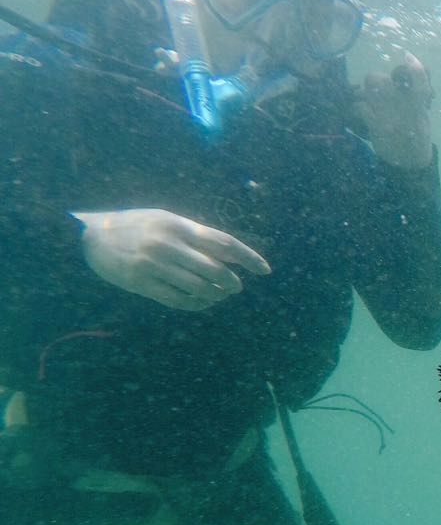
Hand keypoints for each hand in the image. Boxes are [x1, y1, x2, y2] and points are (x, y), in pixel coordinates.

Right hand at [75, 208, 270, 311]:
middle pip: (216, 270)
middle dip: (231, 282)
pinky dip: (197, 304)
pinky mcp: (142, 283)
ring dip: (216, 295)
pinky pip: (179, 300)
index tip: (265, 270)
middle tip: (235, 287)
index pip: (224, 243)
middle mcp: (169, 245)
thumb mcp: (166, 220)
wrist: (90, 235)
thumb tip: (230, 254)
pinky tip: (203, 303)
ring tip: (219, 295)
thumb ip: (196, 235)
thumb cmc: (136, 226)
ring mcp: (155, 265)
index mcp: (179, 225)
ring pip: (200, 288)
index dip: (249, 258)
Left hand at [356, 52, 433, 168]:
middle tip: (379, 91)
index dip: (415, 68)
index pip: (420, 82)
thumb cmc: (417, 135)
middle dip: (377, 80)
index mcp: (418, 104)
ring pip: (368, 88)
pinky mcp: (375, 125)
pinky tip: (362, 114)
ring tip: (370, 101)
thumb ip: (415, 96)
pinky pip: (359, 107)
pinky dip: (358, 108)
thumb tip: (402, 78)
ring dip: (366, 92)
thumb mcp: (422, 115)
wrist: (410, 162)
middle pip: (380, 78)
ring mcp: (388, 115)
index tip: (408, 55)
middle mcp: (403, 106)